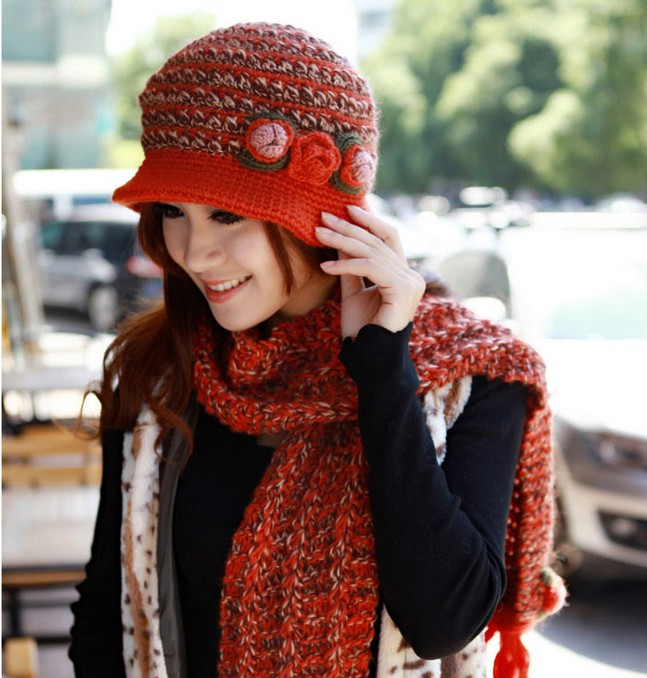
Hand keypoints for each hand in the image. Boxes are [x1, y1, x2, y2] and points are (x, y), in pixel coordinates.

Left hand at [316, 205, 425, 338]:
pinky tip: (326, 265)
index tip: (345, 209)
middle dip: (348, 227)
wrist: (369, 357)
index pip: (388, 237)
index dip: (369, 220)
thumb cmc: (362, 329)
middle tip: (322, 216)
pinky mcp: (403, 290)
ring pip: (372, 252)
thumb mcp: (353, 291)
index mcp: (403, 274)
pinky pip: (370, 268)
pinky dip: (346, 264)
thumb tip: (340, 238)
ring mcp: (411, 282)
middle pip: (377, 241)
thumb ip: (351, 266)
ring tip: (318, 233)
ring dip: (342, 240)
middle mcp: (412, 276)